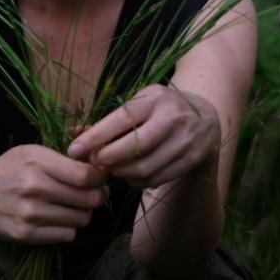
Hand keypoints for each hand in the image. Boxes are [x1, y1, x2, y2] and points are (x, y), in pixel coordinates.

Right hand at [0, 144, 107, 244]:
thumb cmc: (5, 170)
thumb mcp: (29, 152)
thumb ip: (63, 157)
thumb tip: (99, 162)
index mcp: (35, 160)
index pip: (84, 175)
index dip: (100, 177)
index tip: (99, 176)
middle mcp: (33, 187)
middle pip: (88, 199)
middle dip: (97, 196)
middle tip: (93, 192)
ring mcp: (29, 213)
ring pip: (81, 219)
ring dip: (82, 212)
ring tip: (70, 204)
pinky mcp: (26, 235)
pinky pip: (67, 235)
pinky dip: (67, 227)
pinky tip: (56, 217)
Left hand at [67, 85, 220, 187]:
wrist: (206, 117)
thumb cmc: (161, 108)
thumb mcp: (139, 103)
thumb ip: (109, 119)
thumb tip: (73, 133)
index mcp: (154, 99)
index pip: (120, 120)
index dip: (95, 137)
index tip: (74, 150)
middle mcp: (172, 118)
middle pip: (133, 148)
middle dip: (107, 159)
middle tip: (94, 162)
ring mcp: (184, 141)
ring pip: (144, 168)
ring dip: (120, 172)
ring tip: (111, 167)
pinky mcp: (191, 160)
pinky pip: (156, 179)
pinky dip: (137, 180)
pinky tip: (130, 173)